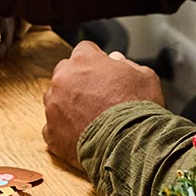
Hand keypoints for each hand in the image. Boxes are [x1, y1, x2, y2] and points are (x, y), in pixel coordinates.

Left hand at [42, 41, 164, 169]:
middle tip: (96, 96)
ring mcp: (53, 105)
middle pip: (65, 72)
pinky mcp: (51, 130)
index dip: (96, 60)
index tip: (102, 71)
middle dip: (78, 81)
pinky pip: (53, 127)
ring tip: (90, 118)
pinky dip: (65, 130)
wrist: (130, 145)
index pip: (84, 50)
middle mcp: (63, 79)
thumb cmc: (139, 110)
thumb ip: (127, 64)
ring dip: (68, 104)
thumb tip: (115, 59)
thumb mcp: (145, 77)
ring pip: (55, 99)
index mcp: (84, 60)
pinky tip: (82, 135)